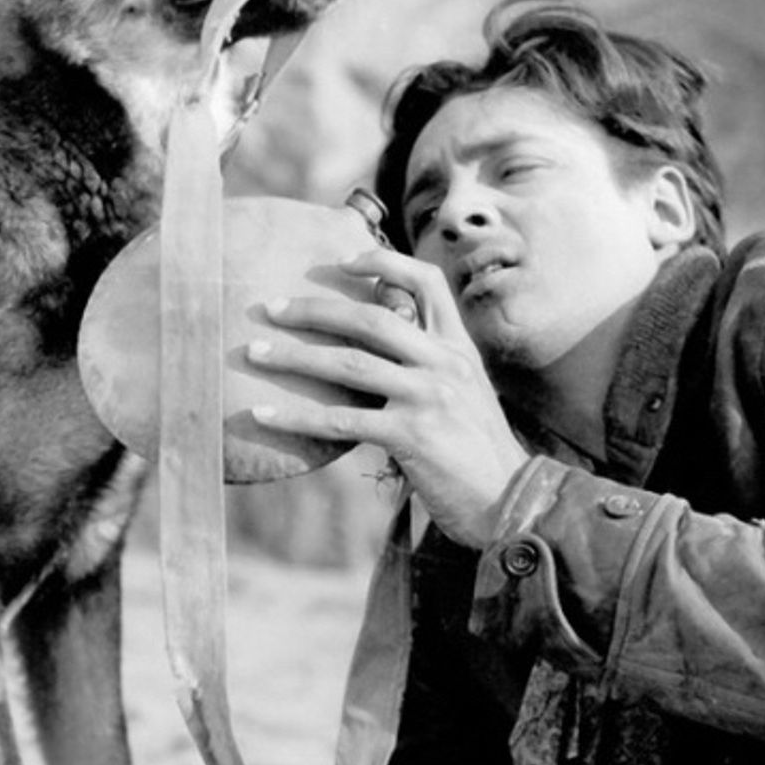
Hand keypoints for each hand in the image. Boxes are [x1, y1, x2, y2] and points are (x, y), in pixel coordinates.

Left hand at [246, 249, 529, 546]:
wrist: (511, 503)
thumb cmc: (478, 454)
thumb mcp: (466, 395)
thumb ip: (429, 368)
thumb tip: (375, 355)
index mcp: (459, 348)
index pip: (427, 282)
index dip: (384, 263)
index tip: (342, 261)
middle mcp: (445, 364)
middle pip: (371, 318)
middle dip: (314, 309)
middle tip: (270, 308)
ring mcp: (428, 398)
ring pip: (348, 364)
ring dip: (293, 357)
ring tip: (254, 353)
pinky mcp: (411, 436)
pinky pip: (340, 421)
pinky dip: (296, 418)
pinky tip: (263, 416)